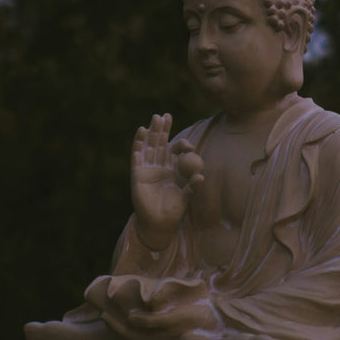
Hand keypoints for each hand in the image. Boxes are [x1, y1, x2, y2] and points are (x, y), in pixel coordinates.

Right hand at [131, 113, 203, 248]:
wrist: (158, 224)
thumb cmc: (173, 211)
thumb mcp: (185, 197)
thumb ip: (191, 186)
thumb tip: (201, 176)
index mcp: (173, 170)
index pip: (175, 151)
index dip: (181, 145)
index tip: (187, 144)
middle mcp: (160, 166)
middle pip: (160, 144)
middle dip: (162, 130)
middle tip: (165, 115)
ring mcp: (148, 169)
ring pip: (149, 146)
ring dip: (151, 133)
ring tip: (153, 119)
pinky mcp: (137, 174)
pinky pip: (137, 156)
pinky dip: (138, 144)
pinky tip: (141, 132)